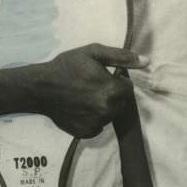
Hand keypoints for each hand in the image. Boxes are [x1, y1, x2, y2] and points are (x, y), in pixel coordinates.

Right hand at [22, 44, 147, 137]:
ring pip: (110, 115)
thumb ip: (122, 57)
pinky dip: (93, 118)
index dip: (117, 81)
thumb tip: (146, 62)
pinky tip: (81, 108)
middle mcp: (106, 110)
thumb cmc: (67, 66)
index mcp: (111, 91)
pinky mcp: (85, 133)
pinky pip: (98, 126)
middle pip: (121, 103)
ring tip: (86, 97)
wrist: (40, 88)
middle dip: (112, 95)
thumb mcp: (94, 53)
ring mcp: (95, 123)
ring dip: (104, 107)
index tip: (103, 77)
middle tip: (93, 86)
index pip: (128, 88)